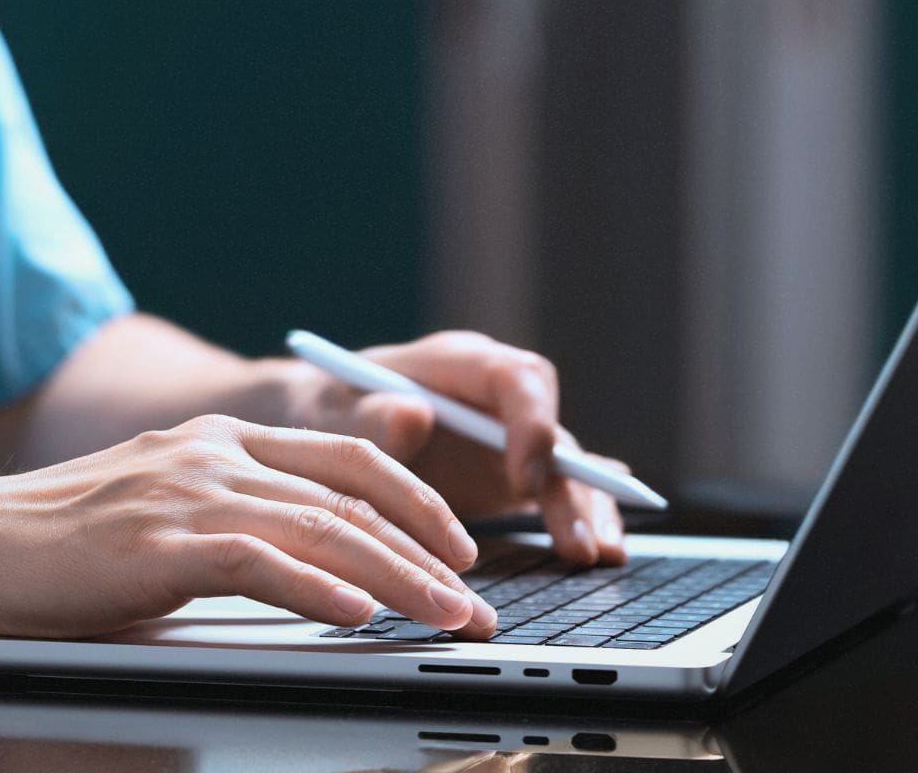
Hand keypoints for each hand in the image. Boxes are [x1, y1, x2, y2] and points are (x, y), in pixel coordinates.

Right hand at [0, 414, 497, 639]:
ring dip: (398, 578)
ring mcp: (188, 494)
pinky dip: (319, 590)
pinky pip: (261, 563)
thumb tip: (316, 571)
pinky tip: (358, 617)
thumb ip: (233, 520)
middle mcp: (214, 453)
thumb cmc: (59, 541)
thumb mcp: (161, 508)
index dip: (417, 499)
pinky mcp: (160, 545)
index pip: (348, 456)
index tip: (459, 545)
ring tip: (446, 614)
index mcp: (220, 436)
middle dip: (428, 550)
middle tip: (476, 597)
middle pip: (352, 496)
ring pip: (323, 529)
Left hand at [285, 330, 629, 566]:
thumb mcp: (331, 409)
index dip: (531, 425)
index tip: (526, 477)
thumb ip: (368, 415)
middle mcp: (493, 396)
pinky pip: (554, 488)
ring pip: (564, 464)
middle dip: (571, 484)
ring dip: (586, 506)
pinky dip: (578, 515)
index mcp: (458, 364)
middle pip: (552, 428)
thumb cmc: (324, 407)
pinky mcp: (507, 472)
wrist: (316, 423)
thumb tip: (411, 415)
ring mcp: (505, 435)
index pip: (516, 379)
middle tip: (576, 541)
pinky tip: (599, 547)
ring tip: (600, 554)